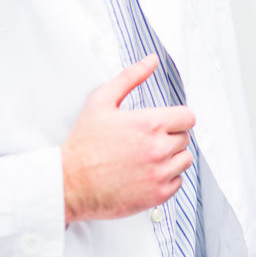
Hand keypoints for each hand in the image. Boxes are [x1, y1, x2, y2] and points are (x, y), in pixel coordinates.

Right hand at [61, 55, 195, 223]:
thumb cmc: (83, 144)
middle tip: (147, 141)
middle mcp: (159, 148)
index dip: (177, 119)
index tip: (164, 123)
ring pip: (184, 160)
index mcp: (150, 123)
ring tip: (147, 158)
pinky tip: (146, 174)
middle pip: (185, 138)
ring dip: (171, 158)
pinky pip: (177, 183)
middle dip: (170, 137)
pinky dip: (166, 179)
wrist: (67, 184)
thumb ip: (130, 77)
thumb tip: (151, 60)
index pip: (188, 117)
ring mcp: (159, 173)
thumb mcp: (101, 101)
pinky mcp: (156, 195)